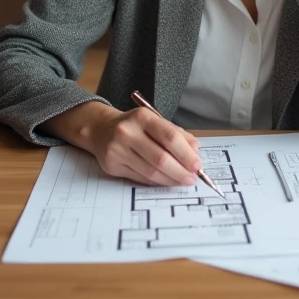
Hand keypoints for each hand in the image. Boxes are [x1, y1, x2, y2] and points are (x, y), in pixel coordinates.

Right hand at [86, 106, 201, 186]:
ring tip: (182, 181)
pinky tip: (165, 181)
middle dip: (180, 171)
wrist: (100, 129)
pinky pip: (140, 178)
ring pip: (151, 172)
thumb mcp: (154, 122)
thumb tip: (195, 151)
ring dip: (170, 179)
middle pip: (161, 158)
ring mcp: (118, 149)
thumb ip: (176, 134)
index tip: (197, 165)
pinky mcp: (112, 165)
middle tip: (191, 178)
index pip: (170, 137)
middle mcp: (127, 132)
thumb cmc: (134, 126)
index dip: (186, 154)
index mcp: (142, 117)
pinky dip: (156, 182)